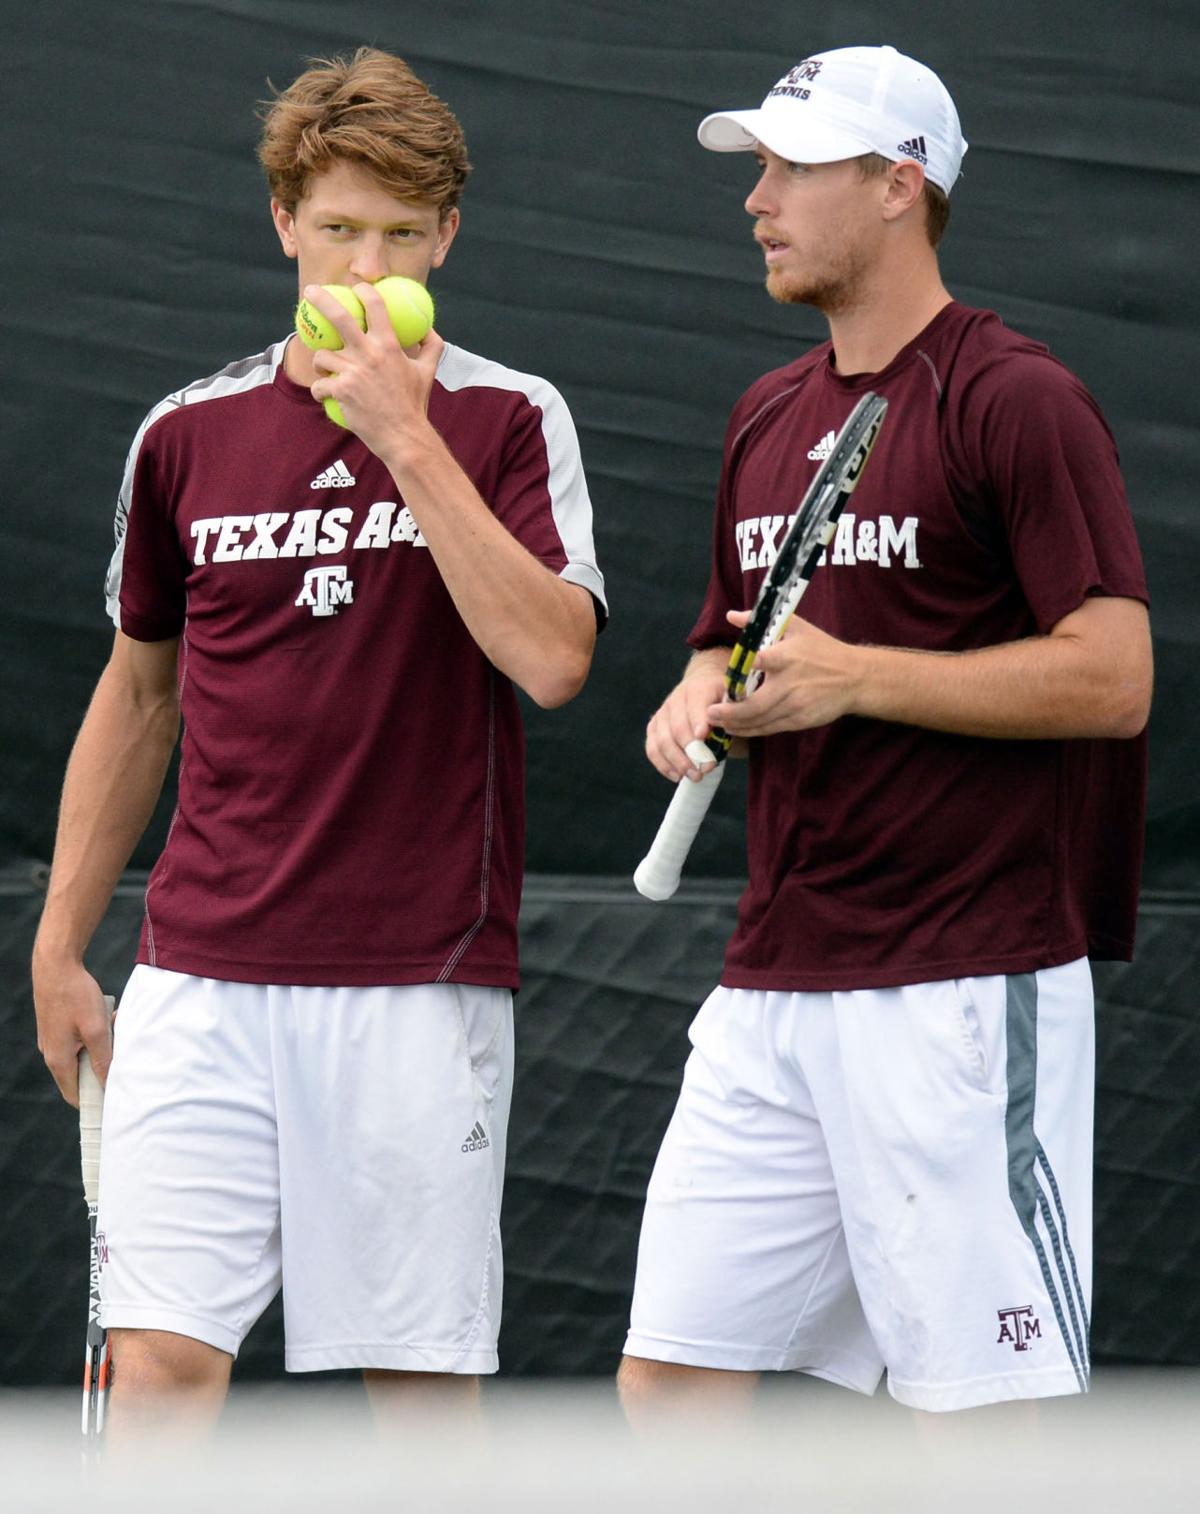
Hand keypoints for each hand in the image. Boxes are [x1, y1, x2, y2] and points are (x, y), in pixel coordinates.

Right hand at [32, 956, 112, 1106]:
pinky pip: (78, 1040)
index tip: (114, 1101)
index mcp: (58, 1060)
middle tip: (122, 1058)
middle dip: (101, 1070)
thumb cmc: (75, 995)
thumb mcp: (96, 1029)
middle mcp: (51, 1054)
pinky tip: (108, 1019)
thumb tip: (108, 1084)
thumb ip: (102, 1059)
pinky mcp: (56, 1027)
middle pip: (79, 1076)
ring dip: (100, 1049)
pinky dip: (93, 1036)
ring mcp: (52, 1040)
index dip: (93, 1101)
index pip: (74, 1095)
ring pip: (80, 1055)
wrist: (56, 964)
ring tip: (116, 1030)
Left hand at [306, 281, 441, 459]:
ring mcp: (353, 372)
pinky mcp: (340, 391)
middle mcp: (370, 354)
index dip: (363, 291)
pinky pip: (319, 384)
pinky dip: (320, 390)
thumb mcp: (428, 372)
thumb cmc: (415, 405)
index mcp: (390, 345)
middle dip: (321, 298)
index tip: (355, 288)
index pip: (374, 305)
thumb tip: (428, 327)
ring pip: (322, 356)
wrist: (404, 437)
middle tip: (309, 292)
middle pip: (339, 316)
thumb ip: (430, 345)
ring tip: (325, 371)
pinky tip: (324, 395)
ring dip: (320, 363)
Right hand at [645, 662, 729, 782]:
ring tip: (695, 776)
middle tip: (706, 769)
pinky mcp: (654, 728)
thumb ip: (730, 714)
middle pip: (677, 728)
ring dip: (678, 762)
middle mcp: (675, 700)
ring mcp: (662, 714)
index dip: (698, 722)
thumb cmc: (723, 702)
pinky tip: (677, 776)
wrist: (704, 689)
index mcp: (697, 688)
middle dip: (691, 751)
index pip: (695, 705)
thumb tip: (721, 728)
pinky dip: (663, 765)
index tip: (703, 737)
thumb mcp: (733, 702)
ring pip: (662, 741)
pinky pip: (652, 749)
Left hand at [708, 609, 864, 737]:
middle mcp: (790, 683)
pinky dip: (751, 730)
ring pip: (760, 720)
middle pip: (756, 704)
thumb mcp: (795, 627)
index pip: (768, 659)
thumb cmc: (821, 649)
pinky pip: (770, 728)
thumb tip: (730, 615)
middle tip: (710, 713)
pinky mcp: (800, 720)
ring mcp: (795, 704)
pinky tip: (737, 729)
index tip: (734, 669)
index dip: (753, 663)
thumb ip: (759, 622)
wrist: (854, 677)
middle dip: (730, 711)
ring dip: (736, 724)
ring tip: (716, 722)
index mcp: (788, 657)